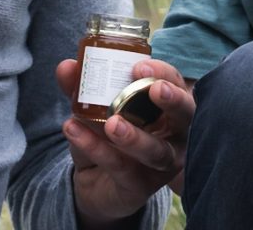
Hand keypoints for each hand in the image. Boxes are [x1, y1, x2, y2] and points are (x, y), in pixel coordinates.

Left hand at [56, 58, 194, 226]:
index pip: (174, 82)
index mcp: (167, 105)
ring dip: (135, 136)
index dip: (162, 72)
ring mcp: (161, 163)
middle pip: (186, 115)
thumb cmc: (106, 134)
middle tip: (154, 89)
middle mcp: (174, 133)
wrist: (96, 182)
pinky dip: (97, 149)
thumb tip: (66, 66)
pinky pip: (122, 168)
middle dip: (173, 100)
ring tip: (112, 123)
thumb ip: (82, 87)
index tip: (139, 66)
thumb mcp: (94, 108)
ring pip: (157, 150)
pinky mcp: (141, 187)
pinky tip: (75, 132)